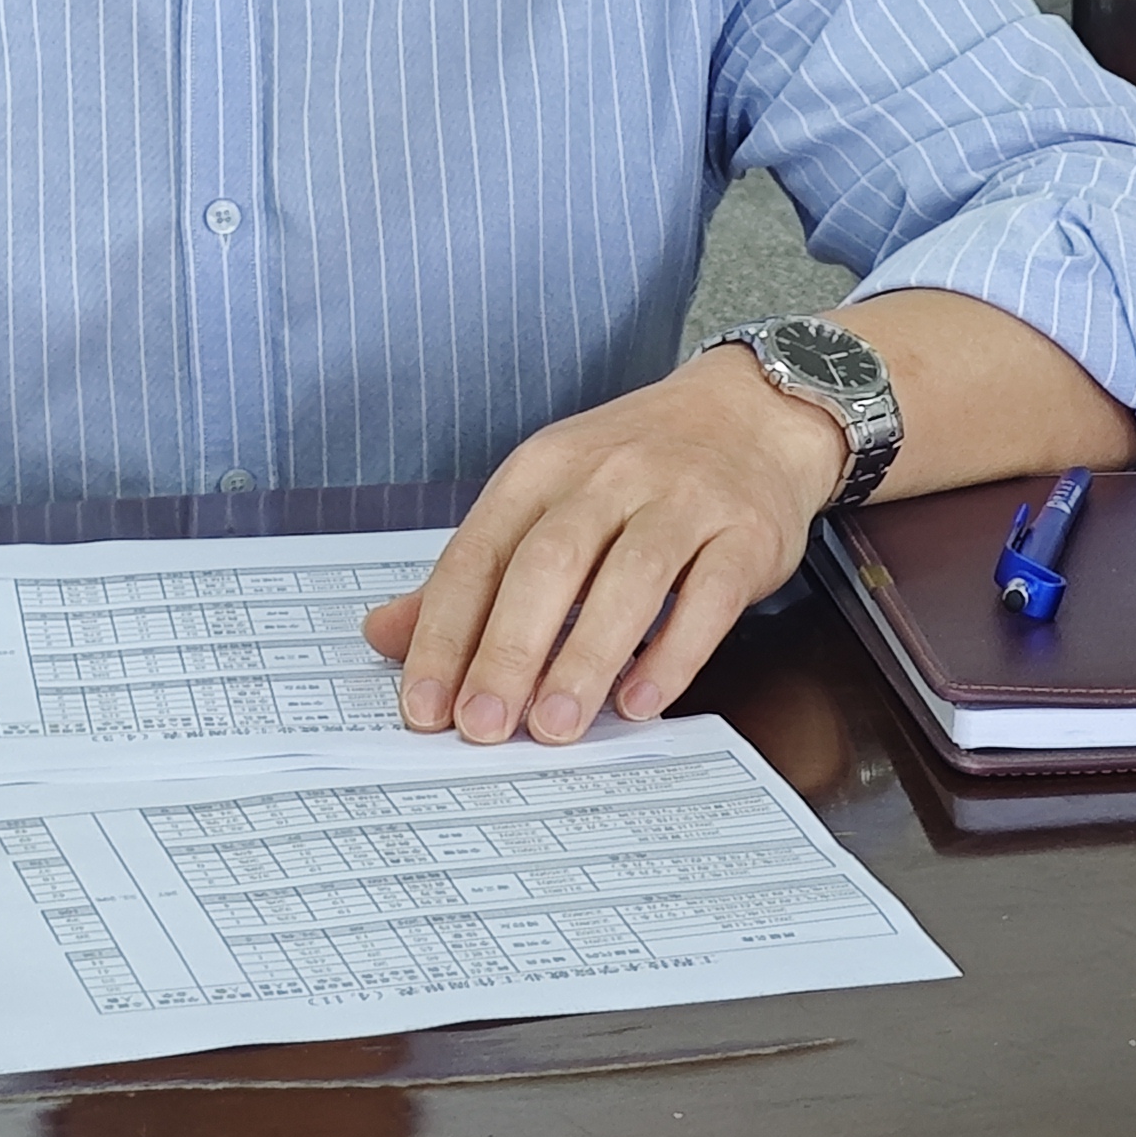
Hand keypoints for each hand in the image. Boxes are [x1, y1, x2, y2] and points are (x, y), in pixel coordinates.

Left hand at [360, 346, 840, 746]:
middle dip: (509, 650)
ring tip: (555, 726)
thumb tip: (384, 634)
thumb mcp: (543, 497)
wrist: (751, 410)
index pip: (480, 553)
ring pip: (629, 579)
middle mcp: (609, 476)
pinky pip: (709, 594)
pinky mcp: (745, 533)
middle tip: (483, 726)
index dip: (446, 632)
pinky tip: (641, 700)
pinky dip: (675, 652)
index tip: (424, 705)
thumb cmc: (635, 468)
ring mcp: (682, 500)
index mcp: (543, 469)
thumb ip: (473, 573)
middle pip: (548, 563)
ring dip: (586, 657)